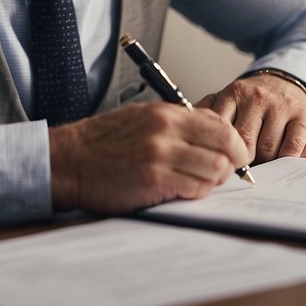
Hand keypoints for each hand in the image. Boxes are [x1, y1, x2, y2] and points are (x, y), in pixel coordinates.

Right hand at [48, 102, 248, 214]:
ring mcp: (160, 156)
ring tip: (197, 182)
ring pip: (215, 170)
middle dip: (233, 163)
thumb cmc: (104, 142)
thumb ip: (177, 123)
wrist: (70, 161)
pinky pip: (195, 189)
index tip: (235, 154)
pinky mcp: (154, 181)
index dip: (235, 143)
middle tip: (225, 172)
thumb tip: (213, 133)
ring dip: (213, 180)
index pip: (220, 123)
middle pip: (226, 146)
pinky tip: (181, 190)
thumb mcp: (141, 118)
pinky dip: (196, 192)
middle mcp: (166, 130)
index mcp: (165, 113)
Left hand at [196, 72, 305, 162]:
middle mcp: (256, 97)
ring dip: (263, 161)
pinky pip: (292, 147)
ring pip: (267, 148)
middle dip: (240, 160)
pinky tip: (279, 159)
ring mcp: (280, 106)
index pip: (220, 129)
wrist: (286, 79)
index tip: (217, 161)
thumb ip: (206, 113)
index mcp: (232, 93)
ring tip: (259, 161)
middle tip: (238, 167)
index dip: (217, 151)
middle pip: (244, 142)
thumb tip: (184, 134)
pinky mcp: (302, 115)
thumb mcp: (226, 98)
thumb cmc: (251, 98)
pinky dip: (284, 159)